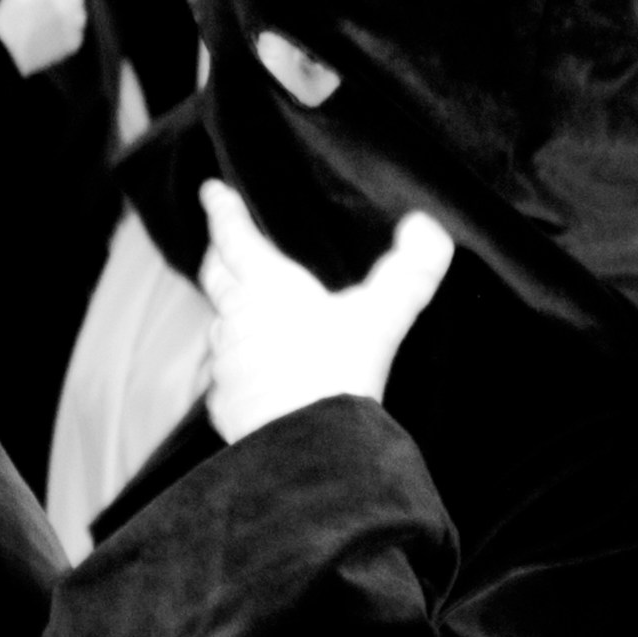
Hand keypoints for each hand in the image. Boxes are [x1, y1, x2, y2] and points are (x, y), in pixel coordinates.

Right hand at [0, 0, 92, 79]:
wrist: (6, 56)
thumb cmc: (6, 22)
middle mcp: (61, 1)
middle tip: (46, 8)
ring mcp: (69, 22)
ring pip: (79, 9)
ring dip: (69, 13)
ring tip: (49, 24)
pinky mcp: (73, 40)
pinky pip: (77, 30)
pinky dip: (67, 33)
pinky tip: (51, 37)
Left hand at [195, 181, 455, 441]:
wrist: (307, 445)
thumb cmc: (337, 372)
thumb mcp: (382, 316)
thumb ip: (409, 272)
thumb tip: (426, 228)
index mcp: (267, 288)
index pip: (236, 238)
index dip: (223, 211)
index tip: (211, 191)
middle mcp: (236, 320)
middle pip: (216, 279)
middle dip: (216, 256)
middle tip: (217, 245)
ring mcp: (226, 366)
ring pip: (217, 329)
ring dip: (226, 316)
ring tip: (237, 314)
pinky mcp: (225, 406)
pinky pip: (222, 380)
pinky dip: (232, 370)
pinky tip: (245, 377)